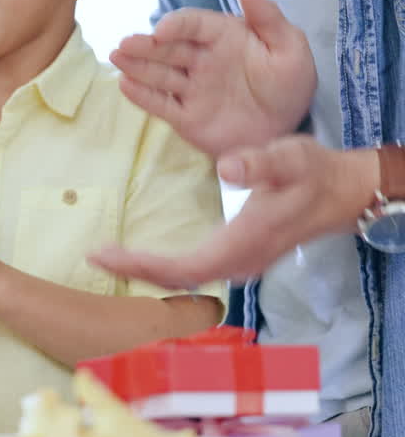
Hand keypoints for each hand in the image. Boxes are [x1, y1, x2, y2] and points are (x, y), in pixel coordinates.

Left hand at [88, 135, 376, 287]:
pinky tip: (142, 256)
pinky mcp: (239, 258)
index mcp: (243, 242)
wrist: (342, 192)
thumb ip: (259, 162)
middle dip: (135, 270)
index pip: (183, 266)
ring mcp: (239, 264)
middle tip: (93, 256)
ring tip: (109, 257)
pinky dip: (163, 267)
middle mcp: (238, 262)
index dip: (142, 265)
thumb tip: (227, 167)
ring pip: (184, 278)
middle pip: (177, 278)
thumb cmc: (313, 172)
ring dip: (146, 270)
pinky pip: (193, 270)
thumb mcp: (290, 158)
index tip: (105, 255)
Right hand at [110, 0, 316, 156]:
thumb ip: (268, 17)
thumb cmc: (291, 86)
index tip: (161, 30)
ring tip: (116, 58)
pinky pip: (160, 105)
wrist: (288, 132)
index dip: (176, 25)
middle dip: (145, 46)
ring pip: (159, 74)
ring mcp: (191, 89)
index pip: (194, 25)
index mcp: (225, 38)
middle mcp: (202, 60)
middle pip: (169, 49)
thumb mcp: (291, 48)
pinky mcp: (185, 117)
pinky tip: (125, 85)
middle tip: (125, 44)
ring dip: (137, 66)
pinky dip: (142, 96)